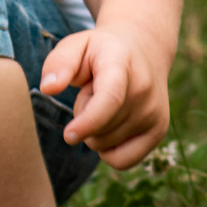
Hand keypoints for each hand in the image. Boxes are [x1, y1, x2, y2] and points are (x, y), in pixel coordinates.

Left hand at [39, 24, 169, 168]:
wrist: (143, 50)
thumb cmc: (100, 51)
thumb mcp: (76, 45)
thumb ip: (59, 63)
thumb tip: (47, 88)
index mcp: (121, 64)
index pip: (110, 99)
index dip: (88, 122)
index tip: (69, 135)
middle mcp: (144, 90)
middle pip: (100, 129)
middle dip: (82, 116)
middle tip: (92, 91)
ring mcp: (154, 113)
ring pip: (106, 146)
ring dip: (95, 130)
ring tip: (104, 103)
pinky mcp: (158, 131)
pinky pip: (122, 161)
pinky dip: (108, 151)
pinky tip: (110, 126)